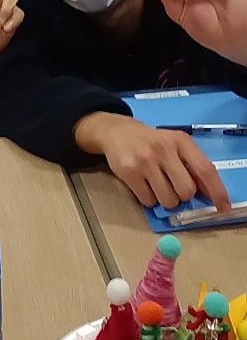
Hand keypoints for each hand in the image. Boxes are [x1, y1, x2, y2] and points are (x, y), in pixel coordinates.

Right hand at [75, 111, 230, 210]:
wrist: (118, 132)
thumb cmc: (151, 142)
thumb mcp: (174, 145)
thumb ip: (191, 165)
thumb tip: (209, 193)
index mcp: (180, 141)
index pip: (205, 169)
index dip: (216, 191)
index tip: (223, 207)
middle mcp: (163, 149)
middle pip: (186, 191)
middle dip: (181, 195)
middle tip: (172, 185)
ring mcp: (145, 160)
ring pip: (168, 200)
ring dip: (165, 199)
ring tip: (156, 184)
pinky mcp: (129, 172)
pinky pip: (148, 201)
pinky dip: (148, 198)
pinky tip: (143, 184)